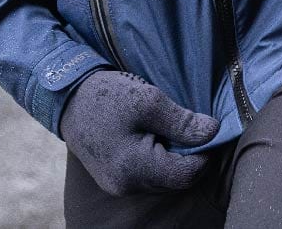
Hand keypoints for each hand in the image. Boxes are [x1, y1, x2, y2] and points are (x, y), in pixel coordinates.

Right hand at [58, 67, 220, 196]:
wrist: (68, 98)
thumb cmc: (106, 96)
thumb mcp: (148, 100)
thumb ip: (182, 122)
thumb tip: (213, 132)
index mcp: (135, 168)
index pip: (187, 173)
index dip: (205, 152)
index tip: (209, 129)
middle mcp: (127, 185)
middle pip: (175, 179)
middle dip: (190, 155)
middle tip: (192, 125)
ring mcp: (118, 185)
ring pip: (162, 178)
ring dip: (173, 156)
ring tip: (171, 128)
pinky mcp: (113, 179)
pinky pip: (147, 175)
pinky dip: (157, 158)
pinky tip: (155, 135)